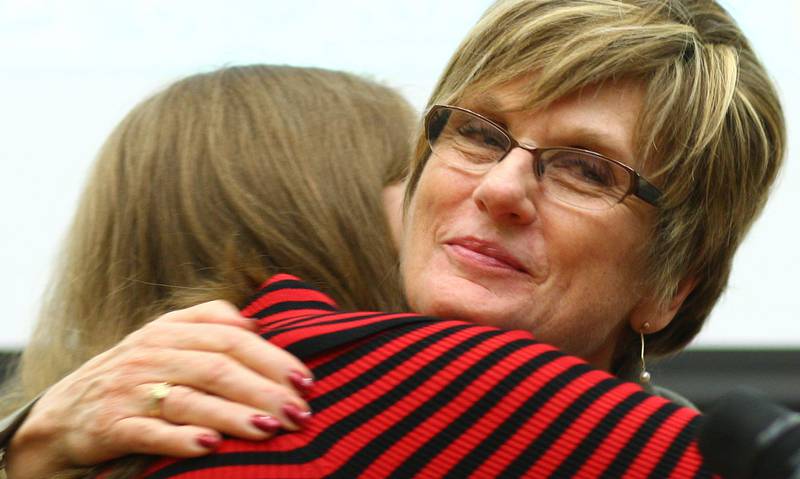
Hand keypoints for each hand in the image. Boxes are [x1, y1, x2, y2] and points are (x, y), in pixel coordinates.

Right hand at [5, 300, 312, 477]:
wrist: (61, 413)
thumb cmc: (130, 374)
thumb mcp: (163, 338)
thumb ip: (208, 322)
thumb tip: (256, 323)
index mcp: (170, 329)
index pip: (231, 337)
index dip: (272, 357)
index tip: (306, 380)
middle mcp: (151, 354)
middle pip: (217, 367)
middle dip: (264, 390)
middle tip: (299, 412)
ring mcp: (130, 389)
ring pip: (190, 399)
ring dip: (234, 416)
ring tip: (269, 430)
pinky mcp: (111, 426)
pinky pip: (150, 432)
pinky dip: (181, 440)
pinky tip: (212, 448)